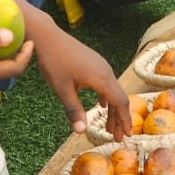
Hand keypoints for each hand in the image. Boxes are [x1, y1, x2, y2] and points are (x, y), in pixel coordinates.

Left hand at [31, 21, 131, 139]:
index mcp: (101, 78)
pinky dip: (106, 97)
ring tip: (109, 127)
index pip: (120, 102)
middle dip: (120, 119)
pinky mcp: (94, 63)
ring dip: (112, 109)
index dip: (124, 120)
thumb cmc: (54, 61)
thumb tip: (82, 132)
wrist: (48, 36)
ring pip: (113, 90)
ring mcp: (101, 65)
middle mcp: (105, 71)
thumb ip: (74, 110)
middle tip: (118, 138)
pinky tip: (101, 106)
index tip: (126, 136)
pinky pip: (106, 83)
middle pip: (120, 97)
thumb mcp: (62, 89)